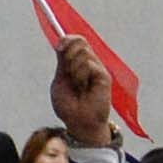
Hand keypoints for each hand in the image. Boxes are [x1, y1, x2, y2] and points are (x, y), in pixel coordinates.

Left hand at [50, 32, 118, 147]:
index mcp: (76, 63)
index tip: (58, 46)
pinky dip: (81, 76)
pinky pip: (89, 64)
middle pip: (80, 41)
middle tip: (67, 70)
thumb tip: (62, 41)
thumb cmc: (69, 106)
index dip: (67, 39)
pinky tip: (84, 88)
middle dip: (68, 53)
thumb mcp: (60, 80)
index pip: (75, 40)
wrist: (79, 123)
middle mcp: (89, 63)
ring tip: (78, 86)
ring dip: (74, 70)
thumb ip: (62, 61)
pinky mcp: (104, 76)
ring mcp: (97, 69)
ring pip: (83, 53)